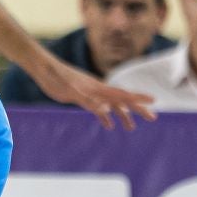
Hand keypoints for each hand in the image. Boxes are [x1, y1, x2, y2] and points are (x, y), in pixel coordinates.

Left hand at [32, 55, 156, 130]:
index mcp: (98, 88)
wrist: (43, 68)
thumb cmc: (56, 78)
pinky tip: (107, 125)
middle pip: (122, 100)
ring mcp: (90, 92)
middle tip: (153, 118)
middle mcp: (98, 90)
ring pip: (111, 105)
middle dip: (137, 109)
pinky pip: (97, 107)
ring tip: (131, 128)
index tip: (154, 101)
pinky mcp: (81, 95)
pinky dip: (104, 116)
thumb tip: (106, 111)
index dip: (138, 99)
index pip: (123, 95)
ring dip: (122, 115)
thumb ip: (88, 101)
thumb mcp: (71, 93)